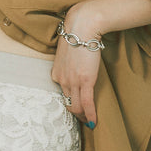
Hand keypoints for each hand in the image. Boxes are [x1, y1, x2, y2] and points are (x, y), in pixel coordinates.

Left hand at [50, 9, 103, 128]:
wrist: (82, 27)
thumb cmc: (77, 35)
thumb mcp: (68, 52)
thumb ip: (70, 63)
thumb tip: (78, 66)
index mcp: (56, 74)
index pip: (62, 94)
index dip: (70, 104)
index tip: (77, 109)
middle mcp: (61, 80)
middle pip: (68, 104)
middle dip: (76, 114)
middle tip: (84, 121)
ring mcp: (72, 82)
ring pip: (76, 106)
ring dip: (83, 117)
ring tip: (89, 123)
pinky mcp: (85, 81)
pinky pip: (87, 103)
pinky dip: (90, 115)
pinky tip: (94, 122)